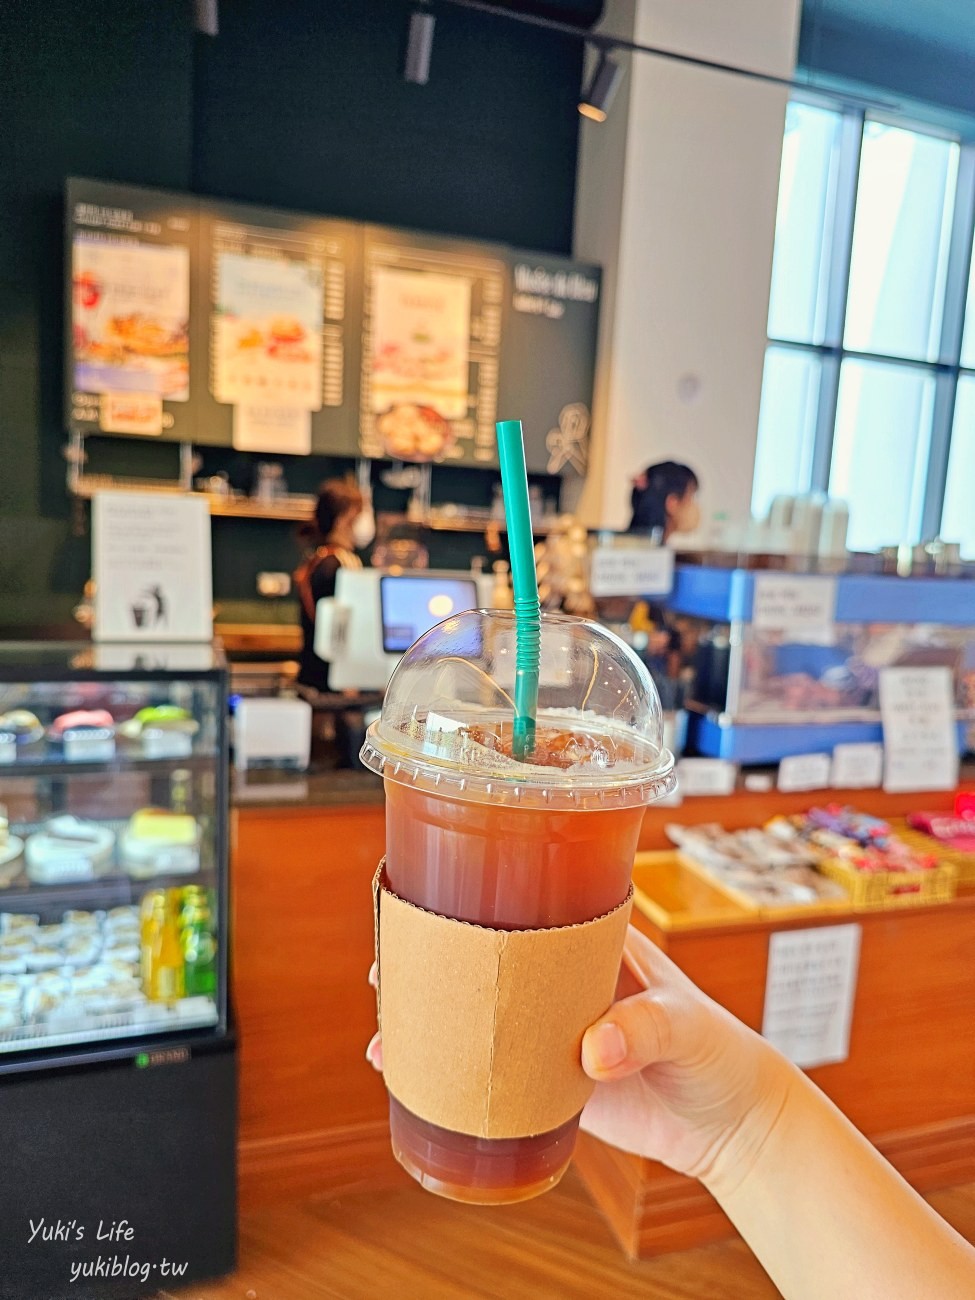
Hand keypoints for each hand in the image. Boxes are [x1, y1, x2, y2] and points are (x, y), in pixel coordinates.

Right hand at [365, 931, 793, 1190]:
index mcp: (594, 943)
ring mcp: (552, 1030)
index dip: (477, 900)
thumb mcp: (690, 1028)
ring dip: (436, 1018)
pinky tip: (414, 1082)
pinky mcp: (550, 1082)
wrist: (733, 1125)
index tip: (429, 902)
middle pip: (488, 959)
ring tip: (387, 1027)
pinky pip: (493, 1075)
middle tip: (389, 969)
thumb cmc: (721, 1053)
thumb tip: (593, 1049)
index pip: (528, 906)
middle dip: (436, 959)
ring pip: (481, 1016)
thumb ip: (645, 1029)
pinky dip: (454, 1077)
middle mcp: (564, 981)